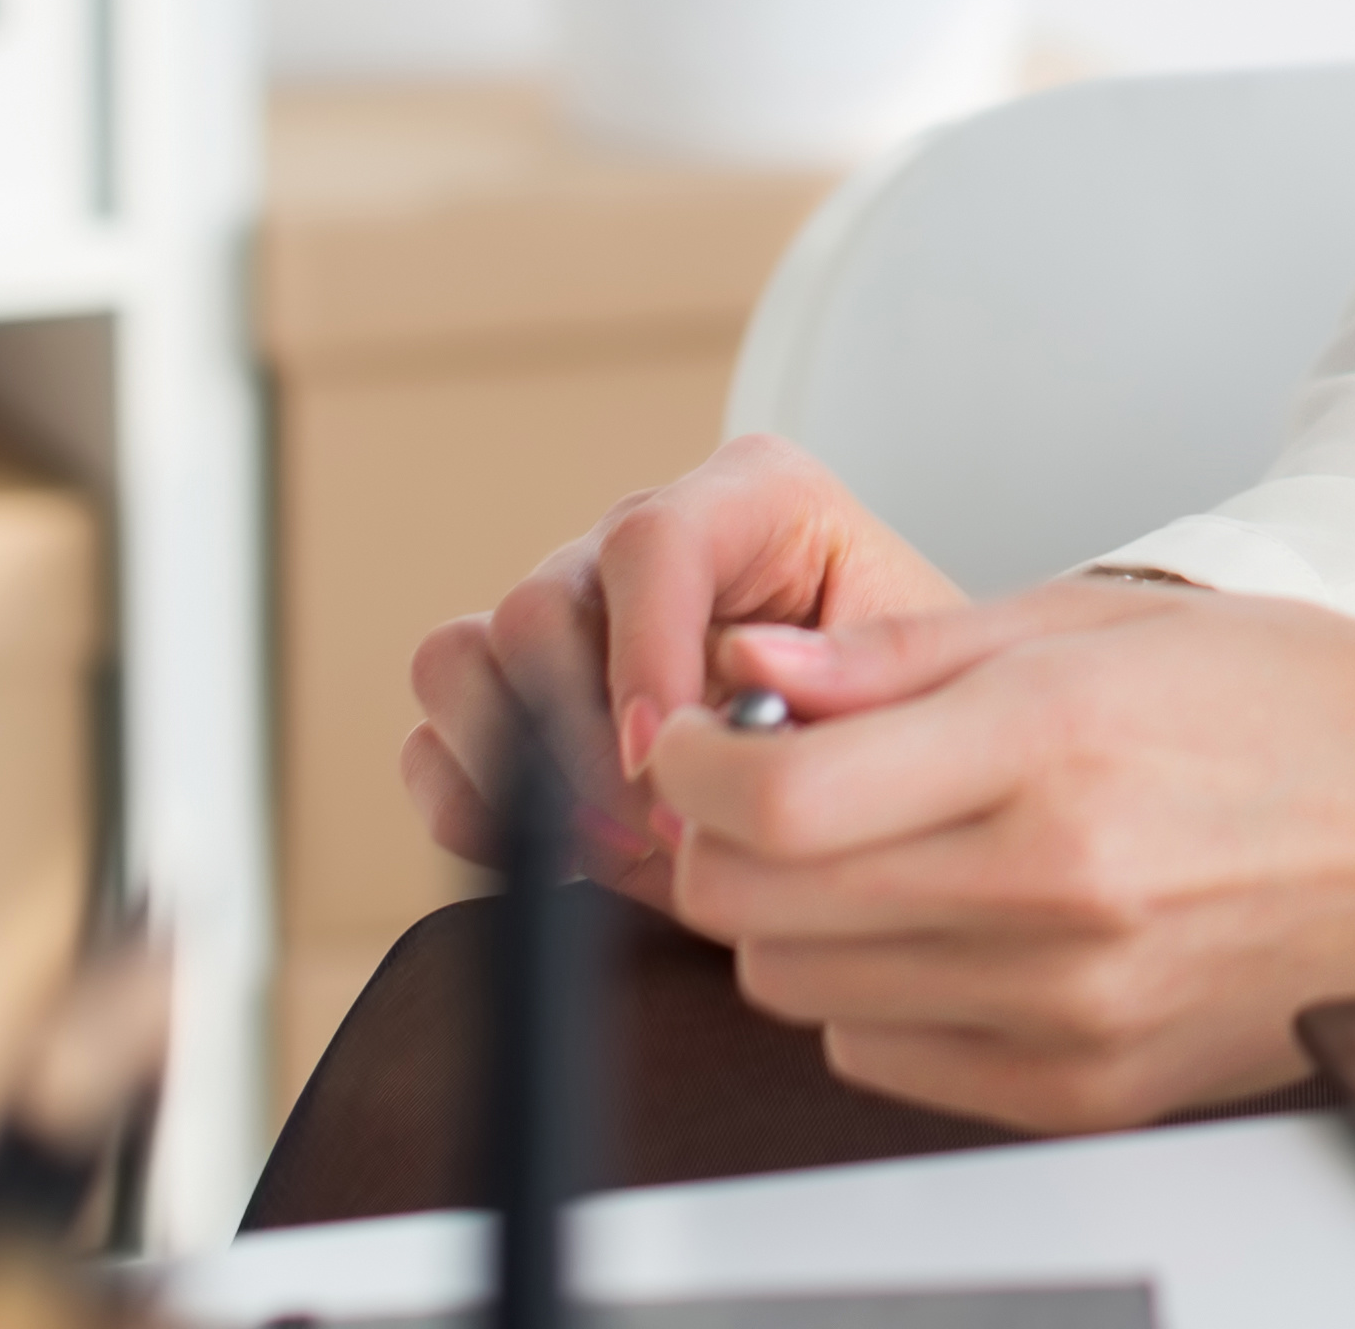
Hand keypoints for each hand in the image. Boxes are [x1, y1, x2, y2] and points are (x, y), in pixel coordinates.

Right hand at [399, 436, 968, 905]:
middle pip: (537, 606)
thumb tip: (723, 726)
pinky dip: (473, 807)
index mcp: (754, 498)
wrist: (903, 764)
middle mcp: (643, 543)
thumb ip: (832, 698)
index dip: (644, 651)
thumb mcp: (913, 693)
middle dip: (580, 739)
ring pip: (459, 661)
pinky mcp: (517, 699)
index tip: (667, 758)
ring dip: (515, 769)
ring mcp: (570, 617)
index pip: (655, 539)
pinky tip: (559, 856)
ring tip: (608, 848)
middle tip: (654, 833)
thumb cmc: (919, 716)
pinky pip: (435, 741)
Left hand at [639, 594, 1354, 1136]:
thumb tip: (753, 674)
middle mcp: (1052, 893)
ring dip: (798, 923)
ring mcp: (1068, 1010)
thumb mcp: (1099, 620)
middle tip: (771, 785)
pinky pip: (888, 1060)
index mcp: (1049, 748)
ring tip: (878, 850)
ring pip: (806, 996)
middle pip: (760, 912)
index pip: (773, 801)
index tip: (696, 737)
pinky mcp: (1086, 1093)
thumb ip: (905, 655)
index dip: (690, 767)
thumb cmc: (1295, 704)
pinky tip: (947, 925)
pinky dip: (878, 997)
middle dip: (726, 843)